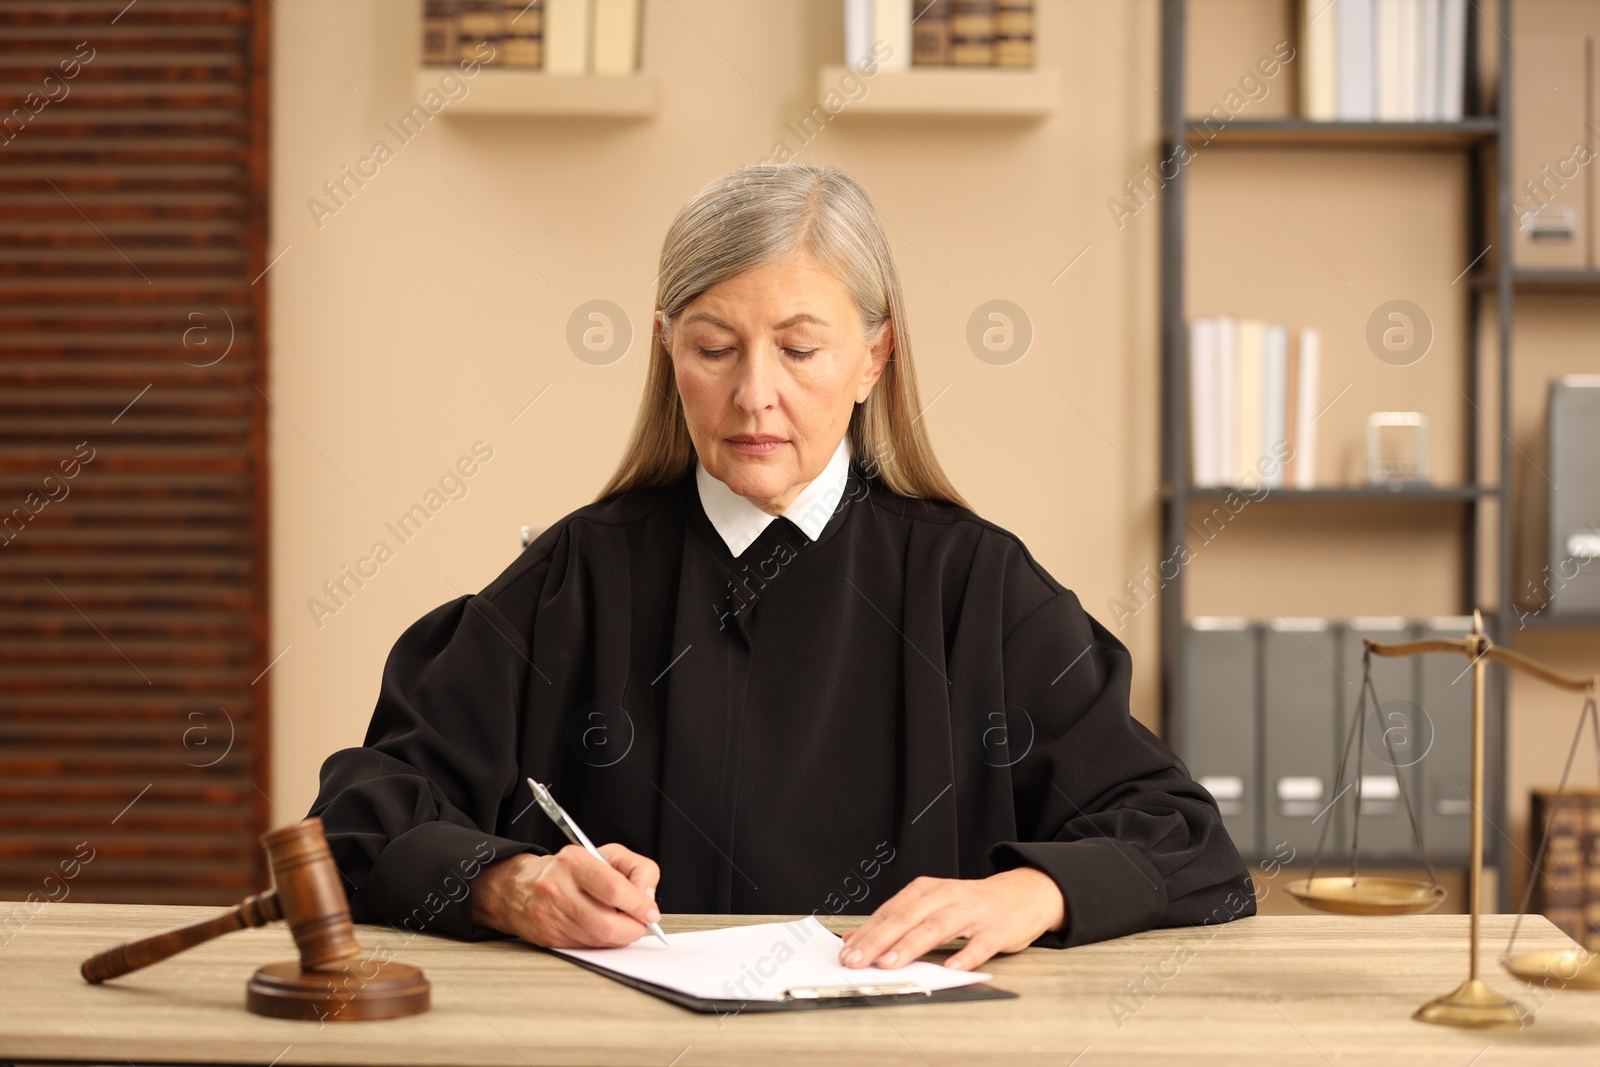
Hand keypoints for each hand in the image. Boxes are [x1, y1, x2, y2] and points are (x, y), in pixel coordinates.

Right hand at [469, 843, 660, 948]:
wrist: (520, 888)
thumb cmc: (569, 870)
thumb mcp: (607, 854)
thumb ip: (638, 869)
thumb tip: (649, 898)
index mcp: (573, 861)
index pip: (613, 888)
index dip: (638, 904)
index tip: (650, 912)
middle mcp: (557, 888)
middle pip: (606, 923)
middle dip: (632, 929)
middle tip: (641, 923)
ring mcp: (550, 916)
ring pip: (598, 940)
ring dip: (619, 937)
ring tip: (622, 924)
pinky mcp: (548, 938)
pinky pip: (586, 948)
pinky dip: (602, 943)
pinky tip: (601, 929)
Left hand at [838, 867, 1065, 972]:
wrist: (1023, 893)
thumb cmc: (972, 904)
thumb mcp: (934, 904)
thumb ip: (900, 920)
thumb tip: (859, 940)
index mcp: (928, 890)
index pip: (891, 911)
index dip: (867, 932)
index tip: (846, 951)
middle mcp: (947, 896)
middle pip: (908, 918)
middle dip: (879, 940)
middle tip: (858, 960)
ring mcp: (973, 912)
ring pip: (937, 927)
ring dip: (911, 946)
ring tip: (891, 963)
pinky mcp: (997, 929)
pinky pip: (980, 944)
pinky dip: (966, 955)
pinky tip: (952, 967)